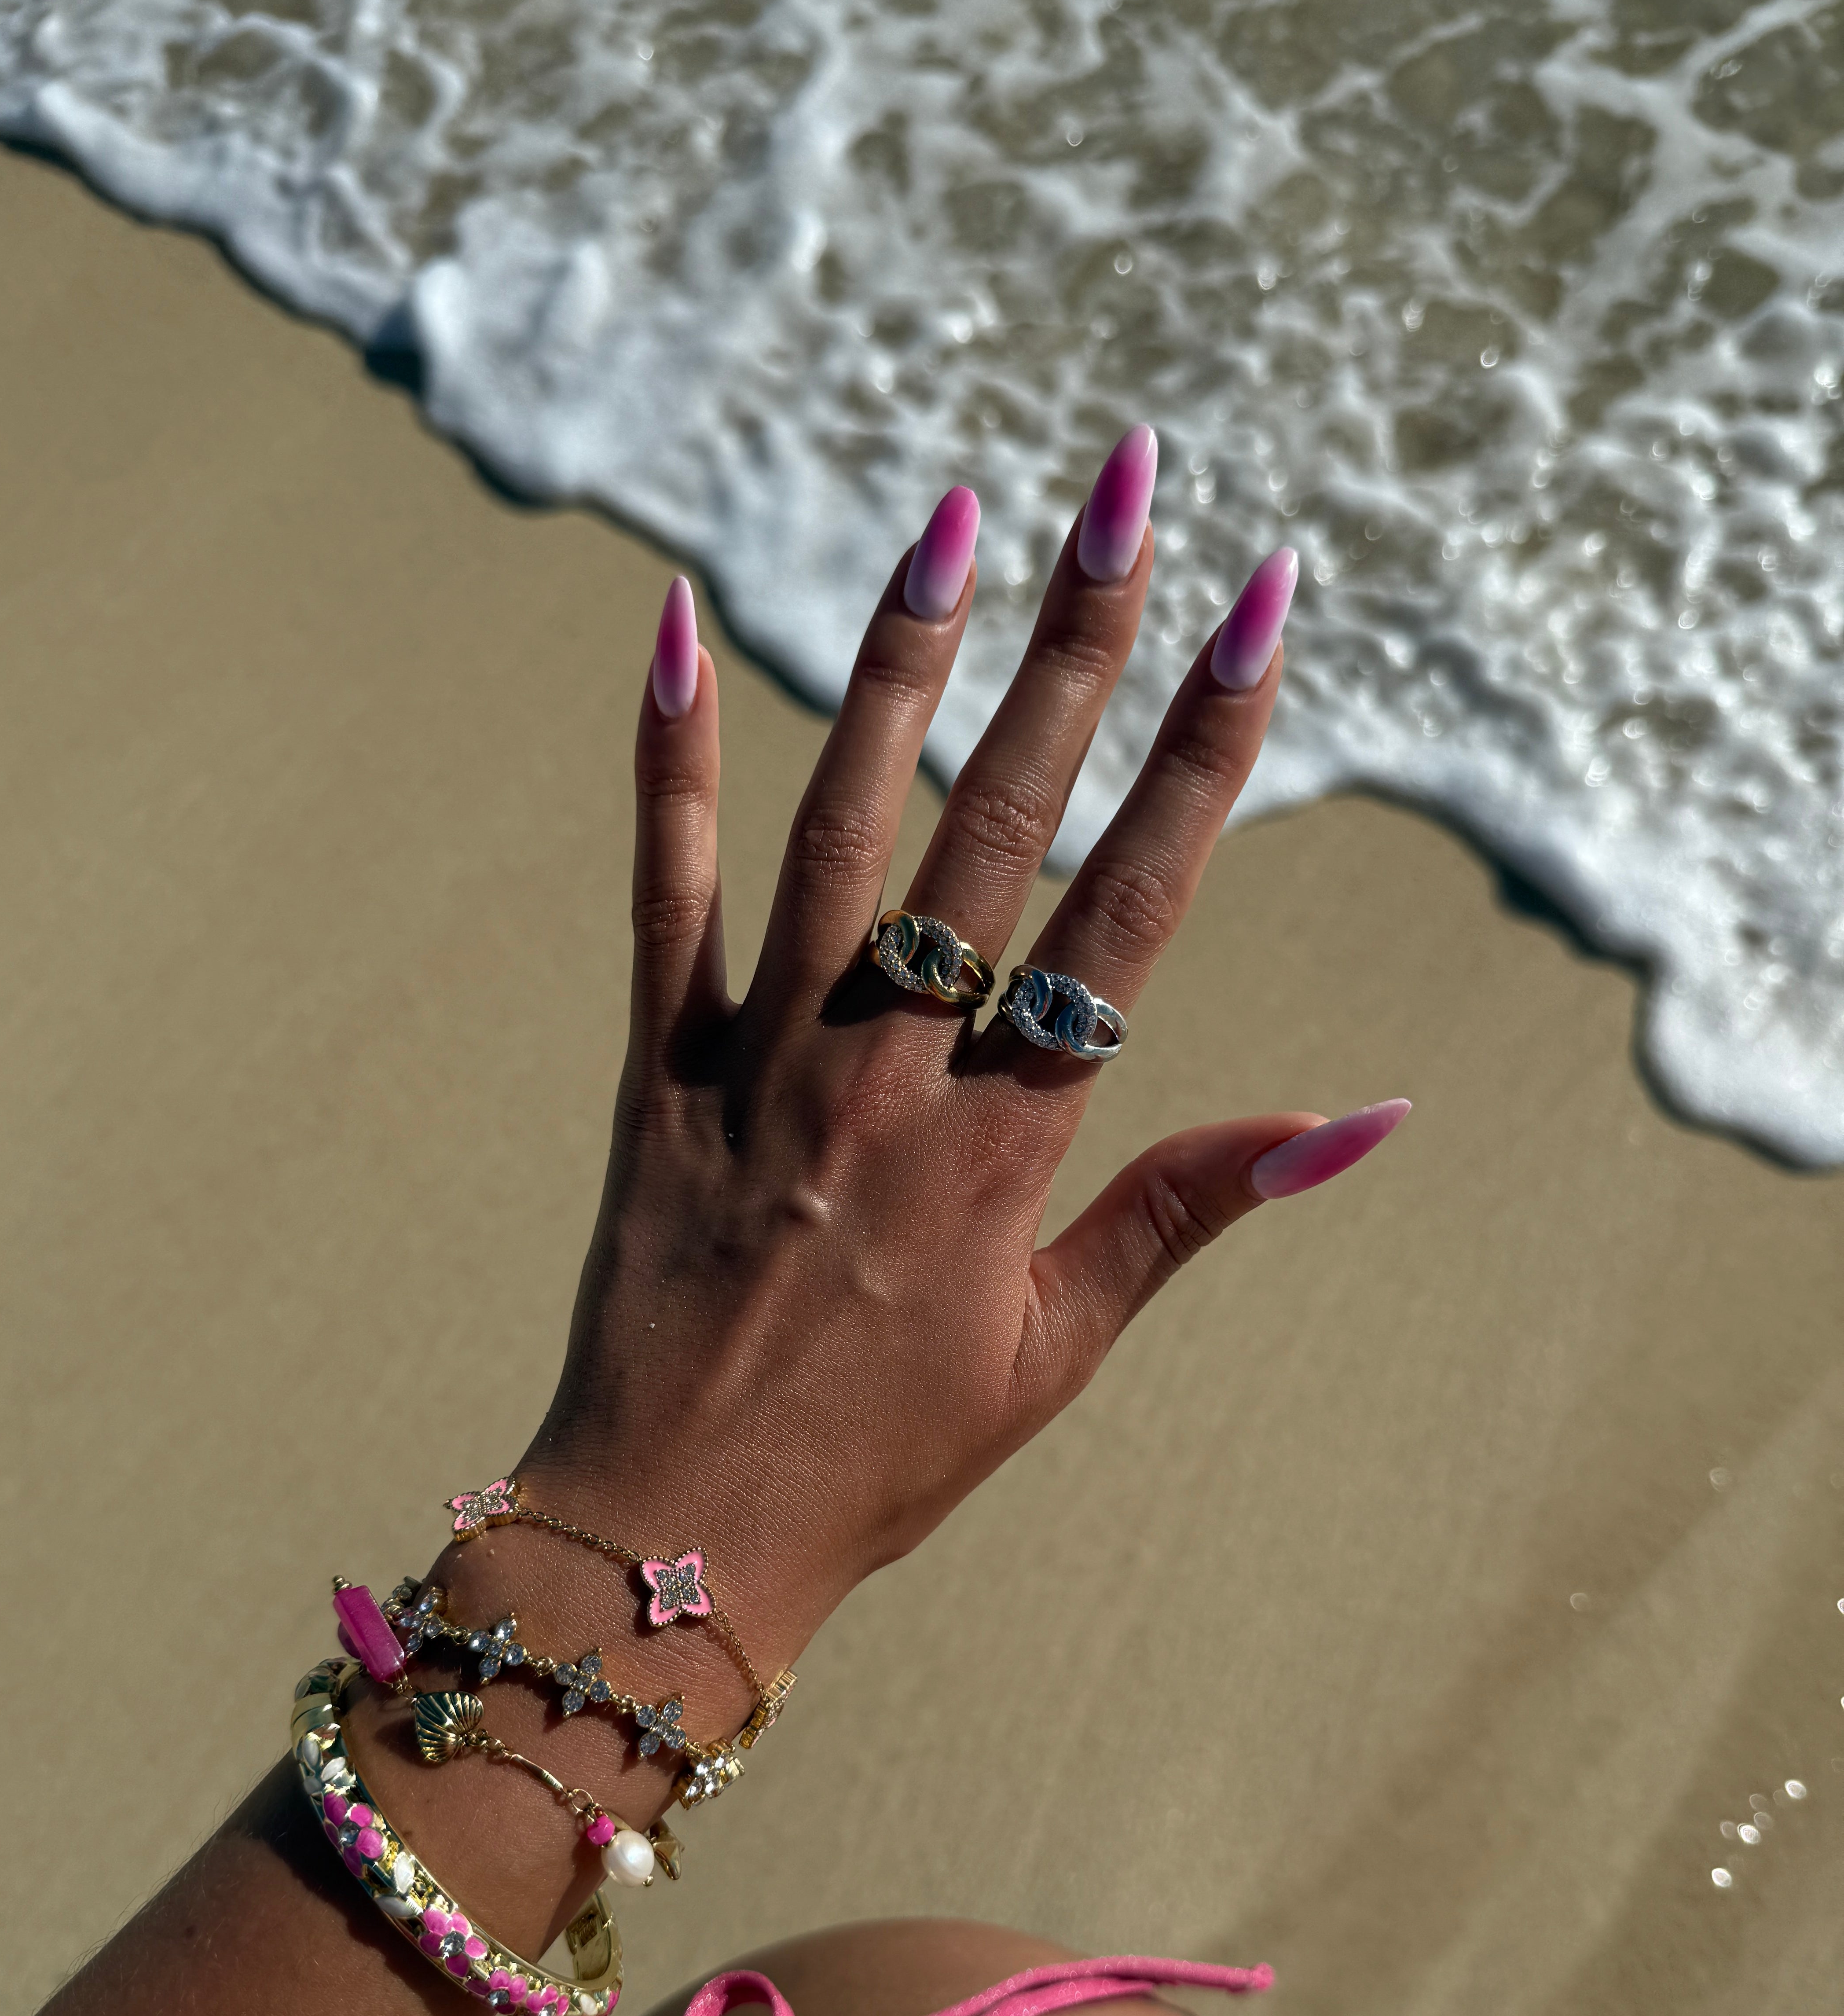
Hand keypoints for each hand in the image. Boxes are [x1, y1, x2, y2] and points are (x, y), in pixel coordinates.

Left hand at [513, 426, 1404, 1677]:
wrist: (678, 1530)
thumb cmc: (886, 1456)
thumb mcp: (1062, 1350)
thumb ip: (1193, 1209)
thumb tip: (1363, 1115)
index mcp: (1003, 1146)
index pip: (1128, 911)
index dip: (1203, 752)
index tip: (1257, 611)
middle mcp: (888, 1076)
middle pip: (999, 828)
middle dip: (1076, 650)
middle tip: (1126, 485)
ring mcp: (760, 1062)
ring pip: (840, 829)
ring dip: (900, 666)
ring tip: (953, 518)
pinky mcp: (652, 1070)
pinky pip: (661, 896)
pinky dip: (664, 767)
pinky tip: (661, 629)